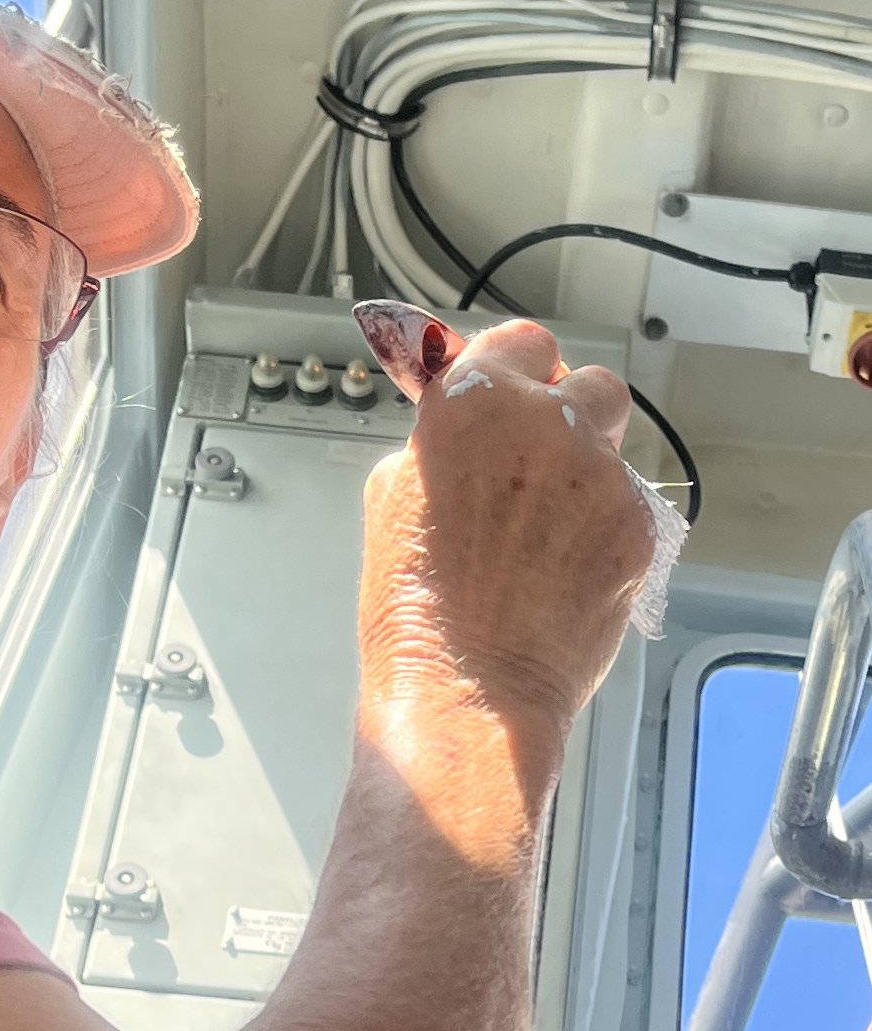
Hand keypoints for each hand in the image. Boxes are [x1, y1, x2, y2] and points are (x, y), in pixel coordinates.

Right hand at [357, 319, 654, 735]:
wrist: (467, 688)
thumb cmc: (415, 605)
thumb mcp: (391, 496)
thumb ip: (434, 443)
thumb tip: (460, 433)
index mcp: (473, 403)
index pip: (522, 342)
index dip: (515, 368)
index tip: (509, 388)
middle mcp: (547, 424)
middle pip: (587, 383)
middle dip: (566, 413)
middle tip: (535, 459)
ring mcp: (602, 475)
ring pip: (612, 448)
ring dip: (586, 471)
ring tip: (546, 530)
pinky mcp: (639, 527)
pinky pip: (627, 506)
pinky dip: (603, 528)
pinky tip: (564, 569)